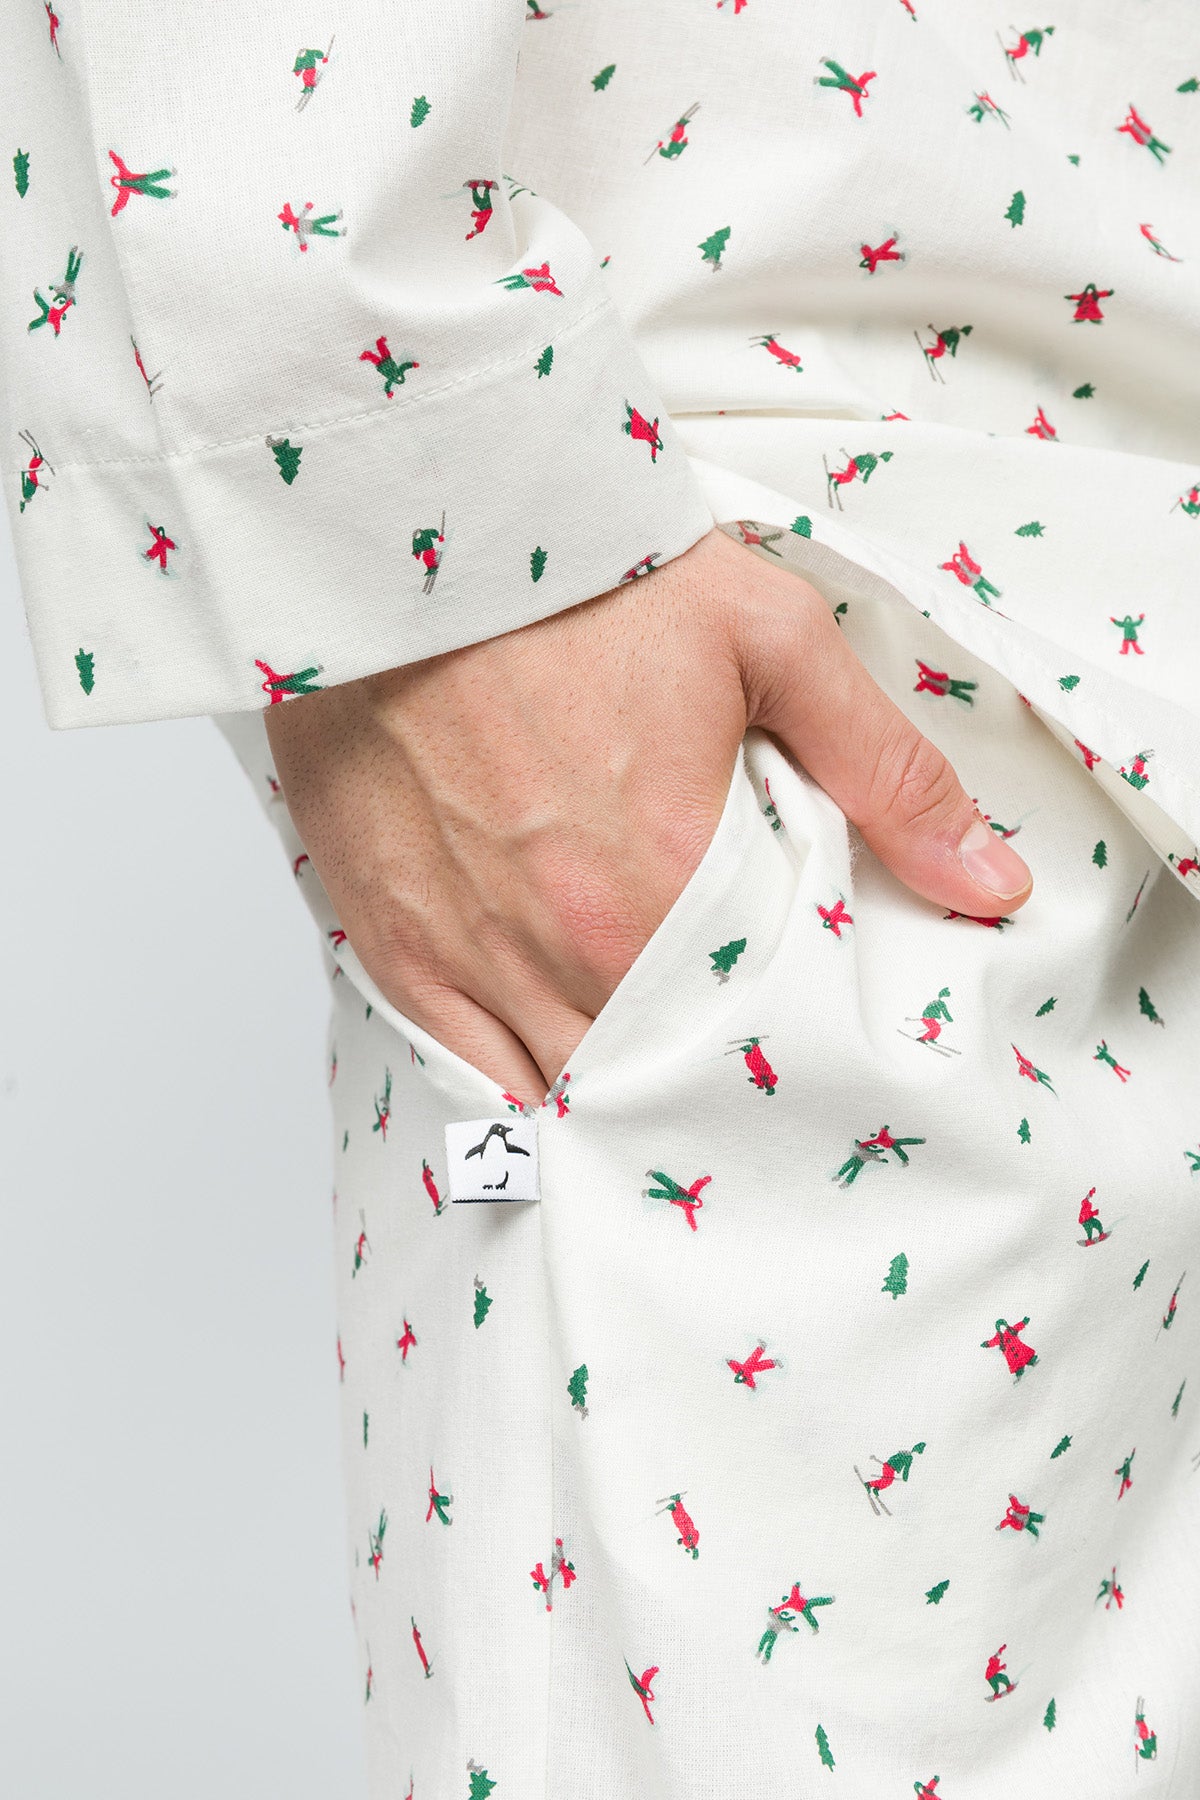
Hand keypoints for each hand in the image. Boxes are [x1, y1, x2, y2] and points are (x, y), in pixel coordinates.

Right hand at [264, 526, 1031, 1107]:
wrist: (410, 526)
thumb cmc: (584, 574)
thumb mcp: (770, 640)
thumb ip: (886, 773)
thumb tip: (991, 885)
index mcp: (668, 885)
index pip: (744, 1046)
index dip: (776, 1071)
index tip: (797, 1065)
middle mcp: (564, 944)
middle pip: (648, 1079)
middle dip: (692, 1090)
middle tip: (725, 1085)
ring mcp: (469, 951)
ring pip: (555, 1087)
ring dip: (607, 1096)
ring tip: (648, 1095)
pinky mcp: (391, 935)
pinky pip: (457, 1065)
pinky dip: (506, 1091)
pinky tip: (544, 1094)